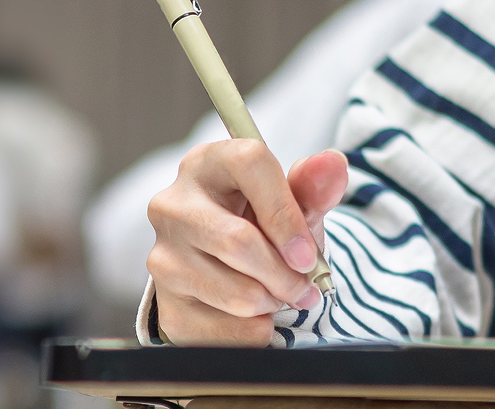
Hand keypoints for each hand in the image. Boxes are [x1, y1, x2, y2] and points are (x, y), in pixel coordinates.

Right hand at [147, 140, 345, 345]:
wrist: (229, 271)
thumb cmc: (263, 227)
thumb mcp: (294, 204)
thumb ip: (315, 186)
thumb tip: (332, 164)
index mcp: (207, 164)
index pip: (248, 165)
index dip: (286, 213)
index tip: (307, 254)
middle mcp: (172, 205)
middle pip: (236, 241)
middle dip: (285, 275)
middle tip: (305, 288)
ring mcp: (162, 256)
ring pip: (236, 293)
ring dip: (272, 303)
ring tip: (275, 295)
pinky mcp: (164, 304)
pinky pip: (224, 332)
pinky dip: (254, 331)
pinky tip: (253, 315)